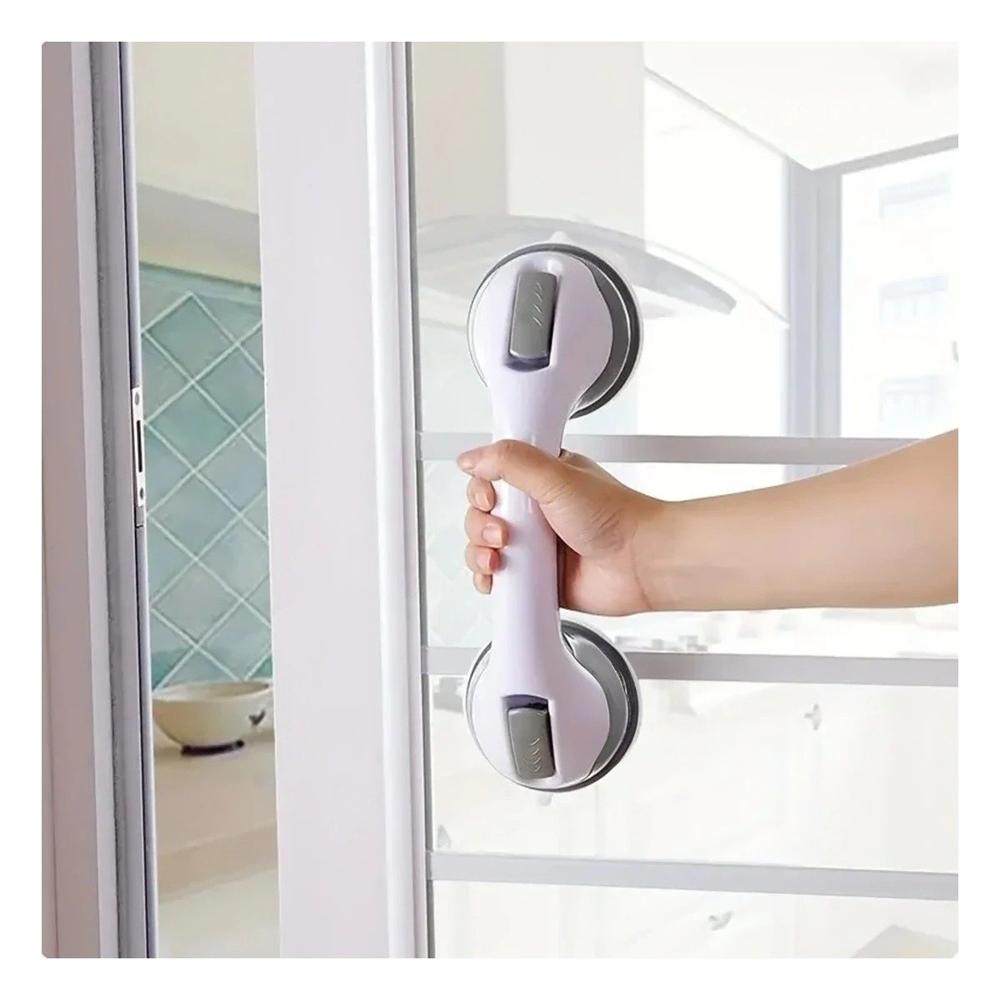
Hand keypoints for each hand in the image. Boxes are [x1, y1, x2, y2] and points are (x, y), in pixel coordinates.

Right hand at [458, 440, 665, 615]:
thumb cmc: (615, 517)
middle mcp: (536, 510)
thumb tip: (471, 458)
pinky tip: (498, 576)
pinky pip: (498, 578)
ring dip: (480, 552)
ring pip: (484, 546)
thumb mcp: (556, 475)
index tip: (491, 497)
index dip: (482, 487)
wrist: (640, 564)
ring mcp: (535, 545)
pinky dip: (489, 579)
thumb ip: (510, 461)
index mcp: (541, 476)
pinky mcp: (536, 577)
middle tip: (502, 531)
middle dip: (480, 523)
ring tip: (500, 555)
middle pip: (482, 513)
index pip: (492, 475)